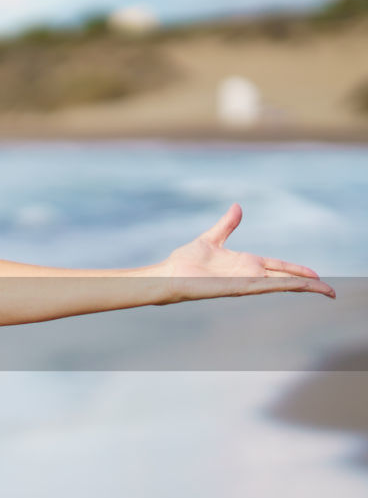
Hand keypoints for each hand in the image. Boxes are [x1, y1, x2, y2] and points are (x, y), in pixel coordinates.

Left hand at [158, 203, 334, 300]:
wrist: (169, 274)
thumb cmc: (185, 261)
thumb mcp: (212, 238)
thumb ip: (227, 224)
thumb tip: (238, 207)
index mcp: (246, 264)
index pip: (279, 267)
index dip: (298, 271)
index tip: (316, 275)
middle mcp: (248, 275)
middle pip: (285, 279)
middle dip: (308, 284)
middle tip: (329, 291)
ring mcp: (244, 283)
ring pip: (280, 285)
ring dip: (303, 288)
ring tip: (325, 290)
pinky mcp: (236, 288)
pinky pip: (264, 287)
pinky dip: (282, 286)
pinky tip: (299, 287)